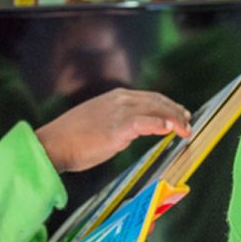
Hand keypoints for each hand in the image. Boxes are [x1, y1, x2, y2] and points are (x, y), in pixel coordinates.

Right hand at [35, 89, 190, 173]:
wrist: (53, 144)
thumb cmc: (72, 139)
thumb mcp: (100, 124)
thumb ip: (120, 124)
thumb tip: (134, 131)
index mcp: (116, 97)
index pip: (150, 98)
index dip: (168, 106)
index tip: (180, 114)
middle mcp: (120, 99)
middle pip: (157, 102)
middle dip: (176, 112)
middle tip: (188, 123)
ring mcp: (118, 111)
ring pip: (156, 110)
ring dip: (174, 120)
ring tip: (186, 130)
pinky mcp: (117, 127)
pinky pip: (145, 122)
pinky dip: (161, 124)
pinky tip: (171, 129)